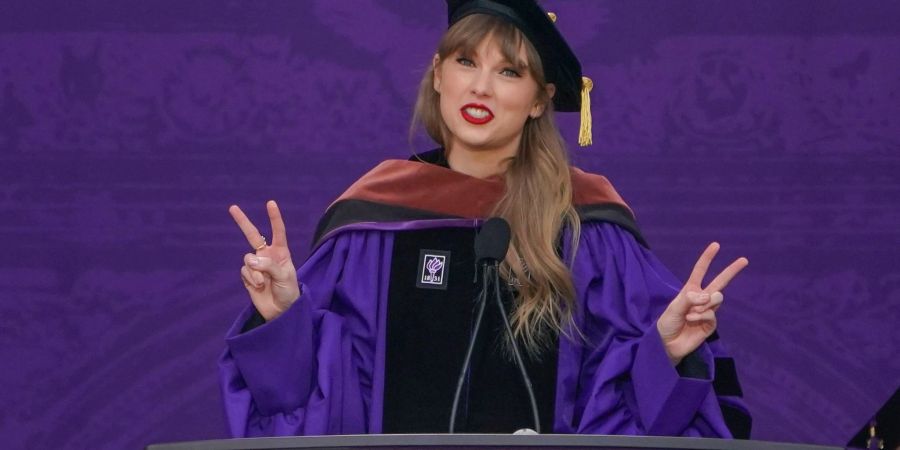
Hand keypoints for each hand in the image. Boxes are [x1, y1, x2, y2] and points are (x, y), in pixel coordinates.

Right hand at [229, 200, 299, 320]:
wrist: (281, 311)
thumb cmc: (289, 292)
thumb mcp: (284, 277)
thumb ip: (268, 265)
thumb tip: (250, 260)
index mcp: (281, 252)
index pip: (277, 231)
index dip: (274, 217)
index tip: (270, 203)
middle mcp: (267, 255)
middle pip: (253, 235)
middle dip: (242, 222)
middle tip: (232, 207)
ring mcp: (256, 265)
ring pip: (247, 258)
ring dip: (254, 271)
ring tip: (262, 283)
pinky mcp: (248, 276)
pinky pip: (244, 271)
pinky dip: (250, 279)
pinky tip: (258, 287)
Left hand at [657, 242, 747, 365]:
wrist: (667, 345)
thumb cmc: (667, 324)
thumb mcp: (673, 308)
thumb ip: (689, 299)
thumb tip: (708, 295)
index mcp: (690, 290)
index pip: (700, 271)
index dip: (707, 258)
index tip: (716, 245)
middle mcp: (701, 299)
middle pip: (720, 282)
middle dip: (731, 270)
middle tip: (744, 259)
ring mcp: (707, 311)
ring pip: (716, 299)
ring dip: (704, 304)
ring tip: (690, 314)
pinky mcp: (710, 324)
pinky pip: (712, 314)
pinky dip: (702, 315)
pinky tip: (692, 320)